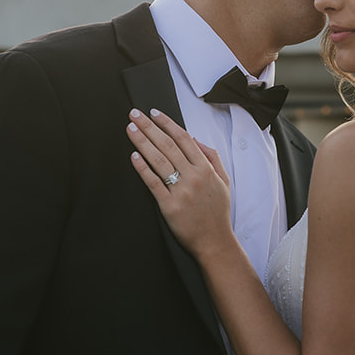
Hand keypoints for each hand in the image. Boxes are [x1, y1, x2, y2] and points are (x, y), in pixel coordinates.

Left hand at [127, 108, 232, 257]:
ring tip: (131, 129)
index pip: (183, 139)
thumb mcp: (224, 181)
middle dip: (149, 127)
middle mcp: (193, 177)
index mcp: (206, 169)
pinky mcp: (169, 206)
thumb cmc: (217, 212)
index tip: (154, 113)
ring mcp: (181, 192)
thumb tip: (195, 139)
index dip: (167, 123)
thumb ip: (211, 157)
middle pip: (167, 145)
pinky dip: (143, 168)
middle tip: (135, 114)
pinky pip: (153, 183)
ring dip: (142, 142)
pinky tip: (134, 156)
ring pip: (158, 160)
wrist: (215, 241)